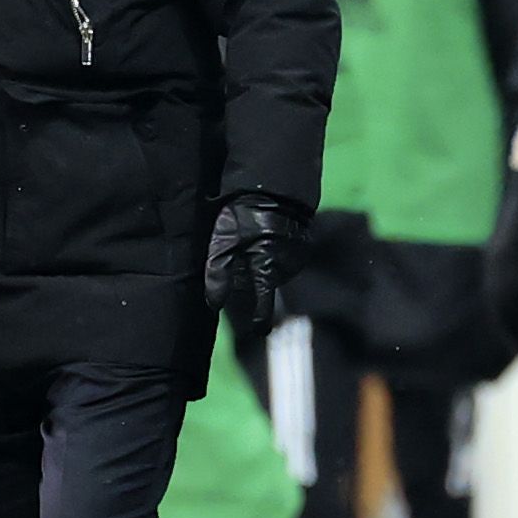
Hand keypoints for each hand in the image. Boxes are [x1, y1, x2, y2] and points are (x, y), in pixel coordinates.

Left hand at [202, 190, 307, 329]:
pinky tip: (266, 235)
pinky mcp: (304, 245)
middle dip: (252, 277)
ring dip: (264, 262)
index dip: (261, 320)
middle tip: (239, 255)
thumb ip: (218, 275)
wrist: (275, 186)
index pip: (264, 305)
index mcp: (267, 271)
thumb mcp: (223, 242)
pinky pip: (286, 257)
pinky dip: (275, 252)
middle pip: (266, 284)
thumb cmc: (244, 215)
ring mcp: (298, 257)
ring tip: (252, 240)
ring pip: (275, 271)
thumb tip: (213, 305)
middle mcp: (287, 269)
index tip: (259, 331)